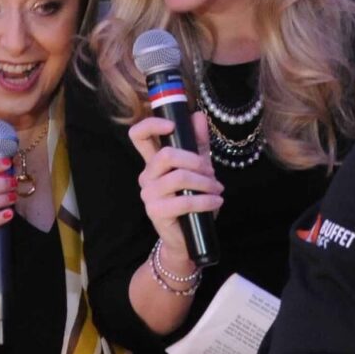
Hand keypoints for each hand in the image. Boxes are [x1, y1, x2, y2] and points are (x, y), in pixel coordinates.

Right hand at [129, 112, 222, 259]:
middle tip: (210, 171)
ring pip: (178, 177)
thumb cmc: (191, 200)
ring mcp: (148, 194)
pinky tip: (216, 201)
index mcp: (153, 162)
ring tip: (217, 189)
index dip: (151, 125)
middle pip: (165, 155)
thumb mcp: (198, 168)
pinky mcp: (156, 212)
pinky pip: (184, 201)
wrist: (188, 237)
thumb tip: (197, 116)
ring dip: (204, 182)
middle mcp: (146, 176)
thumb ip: (197, 143)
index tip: (172, 125)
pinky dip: (205, 200)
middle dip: (194, 160)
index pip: (138, 136)